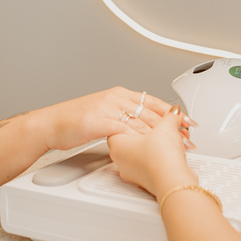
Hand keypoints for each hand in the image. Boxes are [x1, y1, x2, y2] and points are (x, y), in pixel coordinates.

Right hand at [36, 87, 175, 151]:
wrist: (50, 124)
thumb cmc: (73, 122)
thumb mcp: (101, 113)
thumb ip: (120, 115)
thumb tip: (136, 124)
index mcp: (118, 94)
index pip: (151, 101)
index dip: (172, 111)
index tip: (187, 119)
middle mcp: (116, 98)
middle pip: (152, 111)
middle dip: (174, 124)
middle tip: (190, 135)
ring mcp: (108, 108)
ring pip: (143, 120)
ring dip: (162, 134)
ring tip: (178, 144)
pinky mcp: (101, 121)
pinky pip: (126, 129)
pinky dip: (142, 138)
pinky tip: (153, 146)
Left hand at [107, 107, 197, 198]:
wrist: (173, 182)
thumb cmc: (161, 158)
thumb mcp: (166, 126)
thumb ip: (169, 116)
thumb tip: (173, 112)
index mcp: (117, 145)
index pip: (120, 125)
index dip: (136, 118)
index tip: (146, 115)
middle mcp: (121, 160)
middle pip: (134, 139)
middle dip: (151, 131)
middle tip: (161, 126)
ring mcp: (132, 172)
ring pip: (144, 152)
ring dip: (158, 144)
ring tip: (172, 138)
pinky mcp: (145, 180)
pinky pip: (152, 163)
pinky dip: (162, 156)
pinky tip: (173, 151)